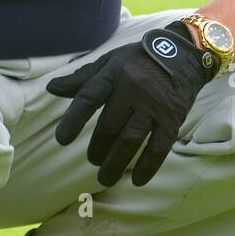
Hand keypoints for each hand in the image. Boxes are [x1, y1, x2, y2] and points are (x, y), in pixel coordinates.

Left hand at [46, 22, 215, 187]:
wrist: (183, 54)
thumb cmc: (139, 60)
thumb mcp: (110, 61)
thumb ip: (82, 78)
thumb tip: (51, 88)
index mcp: (114, 73)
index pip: (89, 97)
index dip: (74, 119)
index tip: (61, 140)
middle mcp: (133, 89)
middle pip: (109, 125)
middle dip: (97, 147)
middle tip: (92, 159)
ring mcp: (154, 105)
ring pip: (130, 139)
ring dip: (116, 162)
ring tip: (104, 177)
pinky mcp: (172, 118)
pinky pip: (159, 146)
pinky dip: (148, 166)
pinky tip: (137, 180)